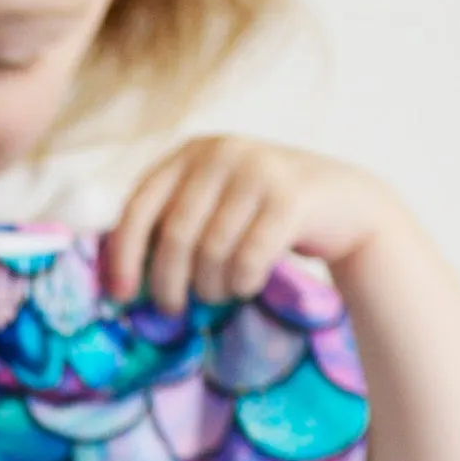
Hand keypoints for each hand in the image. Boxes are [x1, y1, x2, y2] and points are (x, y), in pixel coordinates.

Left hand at [105, 137, 398, 311]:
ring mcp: (259, 170)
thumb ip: (169, 221)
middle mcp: (223, 152)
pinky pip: (247, 260)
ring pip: (211, 252)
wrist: (344, 204)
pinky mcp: (291, 197)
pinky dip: (242, 283)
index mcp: (191, 152)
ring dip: (210, 287)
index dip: (122, 257)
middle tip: (173, 308)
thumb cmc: (260, 216)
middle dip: (168, 284)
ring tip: (218, 292)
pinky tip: (247, 285)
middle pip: (174, 237)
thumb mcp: (210, 204)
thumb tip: (116, 278)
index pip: (138, 208)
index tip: (120, 295)